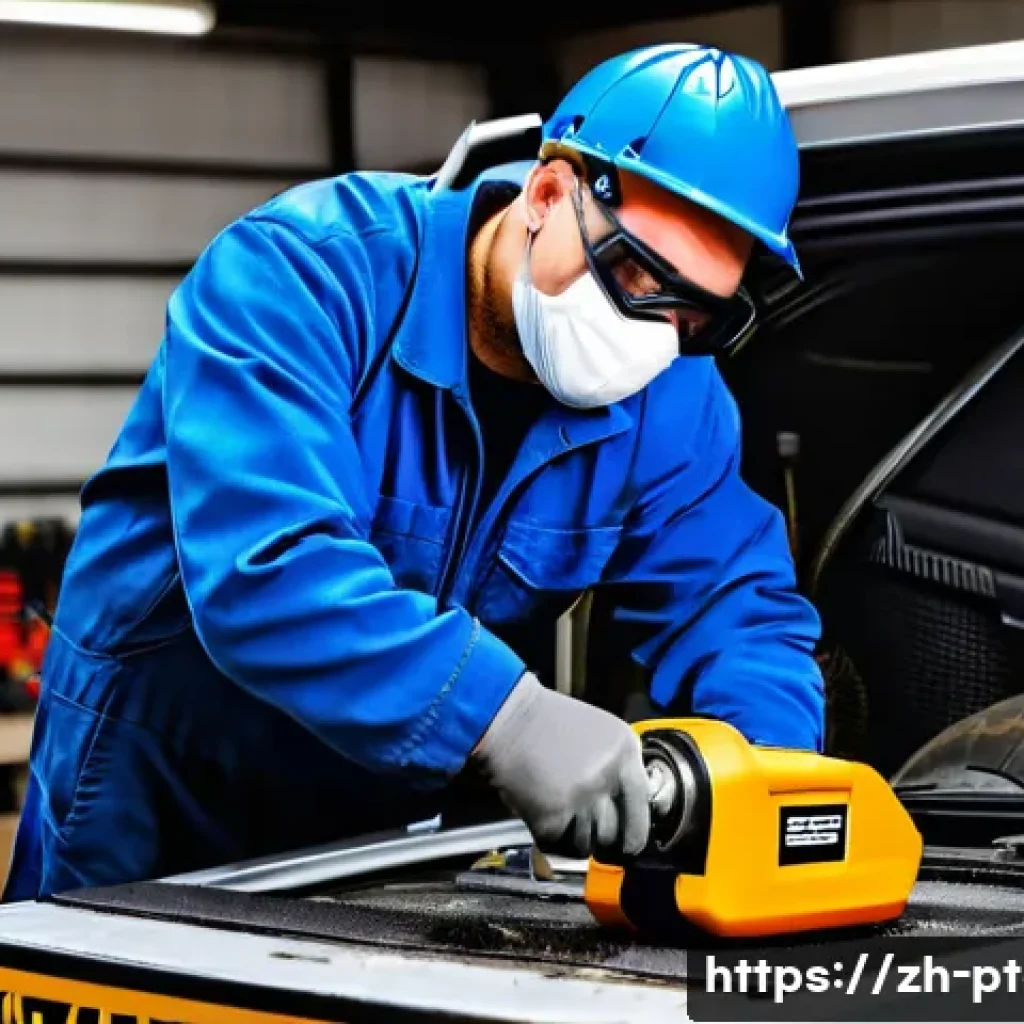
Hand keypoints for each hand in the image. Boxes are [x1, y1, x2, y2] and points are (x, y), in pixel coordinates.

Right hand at [471, 672, 650, 857]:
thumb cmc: (551, 724)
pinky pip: (560, 847)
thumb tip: (635, 809)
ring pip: (587, 846)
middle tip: (591, 837)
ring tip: (559, 811)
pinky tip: (543, 813)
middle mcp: (608, 776)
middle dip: (604, 843)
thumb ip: (623, 769)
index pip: (643, 811)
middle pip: (618, 837)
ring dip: (573, 838)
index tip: (626, 843)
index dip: (634, 834)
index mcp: (625, 752)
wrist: (508, 717)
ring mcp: (581, 797)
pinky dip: (551, 838)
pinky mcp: (552, 815)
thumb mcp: (602, 734)